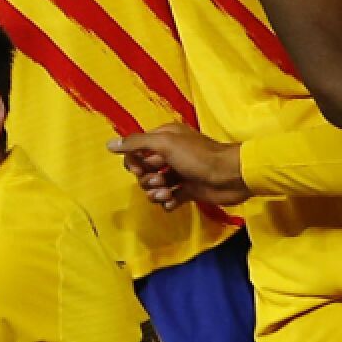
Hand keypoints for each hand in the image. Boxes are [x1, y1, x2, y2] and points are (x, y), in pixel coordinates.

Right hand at [108, 123, 249, 208]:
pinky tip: (173, 202)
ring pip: (154, 186)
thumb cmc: (199, 156)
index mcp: (164, 139)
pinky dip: (168, 203)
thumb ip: (136, 143)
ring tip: (167, 194)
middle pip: (143, 170)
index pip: (136, 151)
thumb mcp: (164, 143)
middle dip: (147, 179)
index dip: (134, 162)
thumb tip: (110, 144)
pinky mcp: (188, 191)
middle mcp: (170, 155)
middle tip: (160, 181)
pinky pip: (169, 199)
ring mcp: (179, 174)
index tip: (139, 169)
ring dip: (156, 192)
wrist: (232, 176)